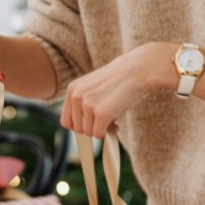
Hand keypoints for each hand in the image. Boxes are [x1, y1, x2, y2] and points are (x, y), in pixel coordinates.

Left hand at [61, 42, 176, 137]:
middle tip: (106, 121)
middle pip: (77, 129)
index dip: (80, 126)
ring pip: (88, 133)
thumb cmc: (120, 79)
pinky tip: (116, 123)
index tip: (92, 124)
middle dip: (92, 128)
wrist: (138, 70)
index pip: (66, 121)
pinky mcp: (101, 113)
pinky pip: (99, 134)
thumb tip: (84, 129)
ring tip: (112, 120)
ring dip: (101, 130)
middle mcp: (76, 97)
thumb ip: (84, 103)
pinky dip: (108, 133)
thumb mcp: (93, 87)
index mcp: (72, 89)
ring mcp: (88, 105)